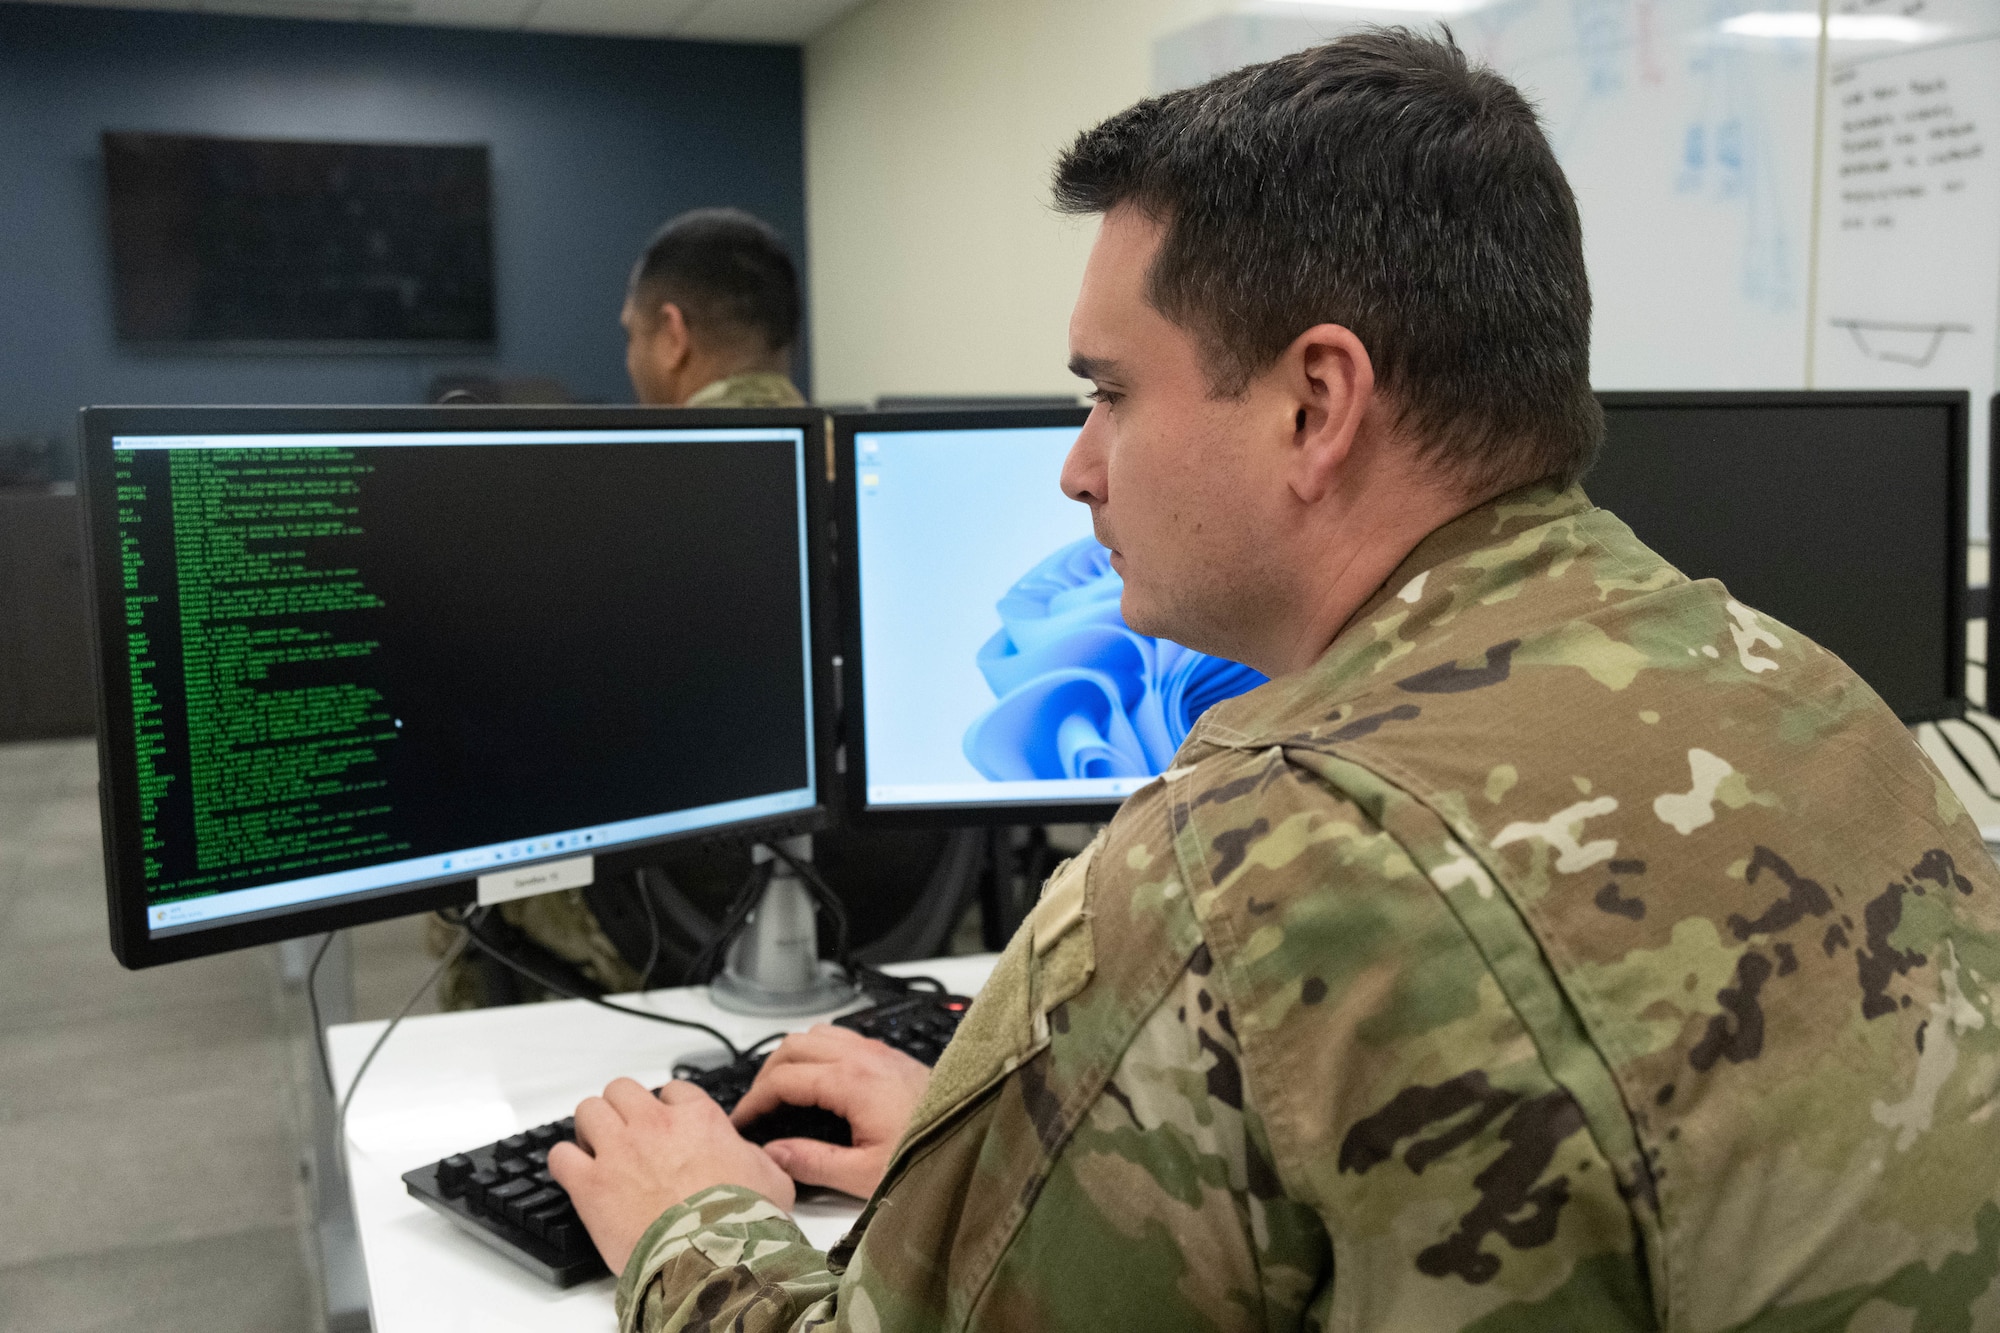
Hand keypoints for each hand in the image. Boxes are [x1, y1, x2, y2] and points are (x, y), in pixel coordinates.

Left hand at [548, 1077, 795, 1273]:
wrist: (711, 1257)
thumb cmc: (742, 1222)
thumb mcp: (772, 1178)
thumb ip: (756, 1156)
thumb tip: (753, 1157)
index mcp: (698, 1118)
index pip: (673, 1090)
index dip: (667, 1108)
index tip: (666, 1126)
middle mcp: (654, 1124)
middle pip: (622, 1089)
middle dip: (622, 1109)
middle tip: (626, 1134)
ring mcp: (618, 1150)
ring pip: (588, 1110)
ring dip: (591, 1128)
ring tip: (598, 1150)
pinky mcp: (590, 1184)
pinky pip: (561, 1156)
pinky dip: (565, 1163)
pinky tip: (576, 1175)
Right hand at [732, 1024, 930, 1198]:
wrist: (977, 1142)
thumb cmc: (929, 1156)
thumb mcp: (863, 1174)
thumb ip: (812, 1161)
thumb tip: (773, 1154)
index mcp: (852, 1081)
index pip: (783, 1078)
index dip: (754, 1100)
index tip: (742, 1122)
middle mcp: (865, 1056)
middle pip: (794, 1044)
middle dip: (767, 1074)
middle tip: (757, 1108)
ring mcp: (881, 1051)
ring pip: (819, 1034)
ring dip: (793, 1057)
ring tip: (782, 1092)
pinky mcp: (894, 1056)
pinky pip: (843, 1038)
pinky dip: (819, 1053)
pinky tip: (819, 1082)